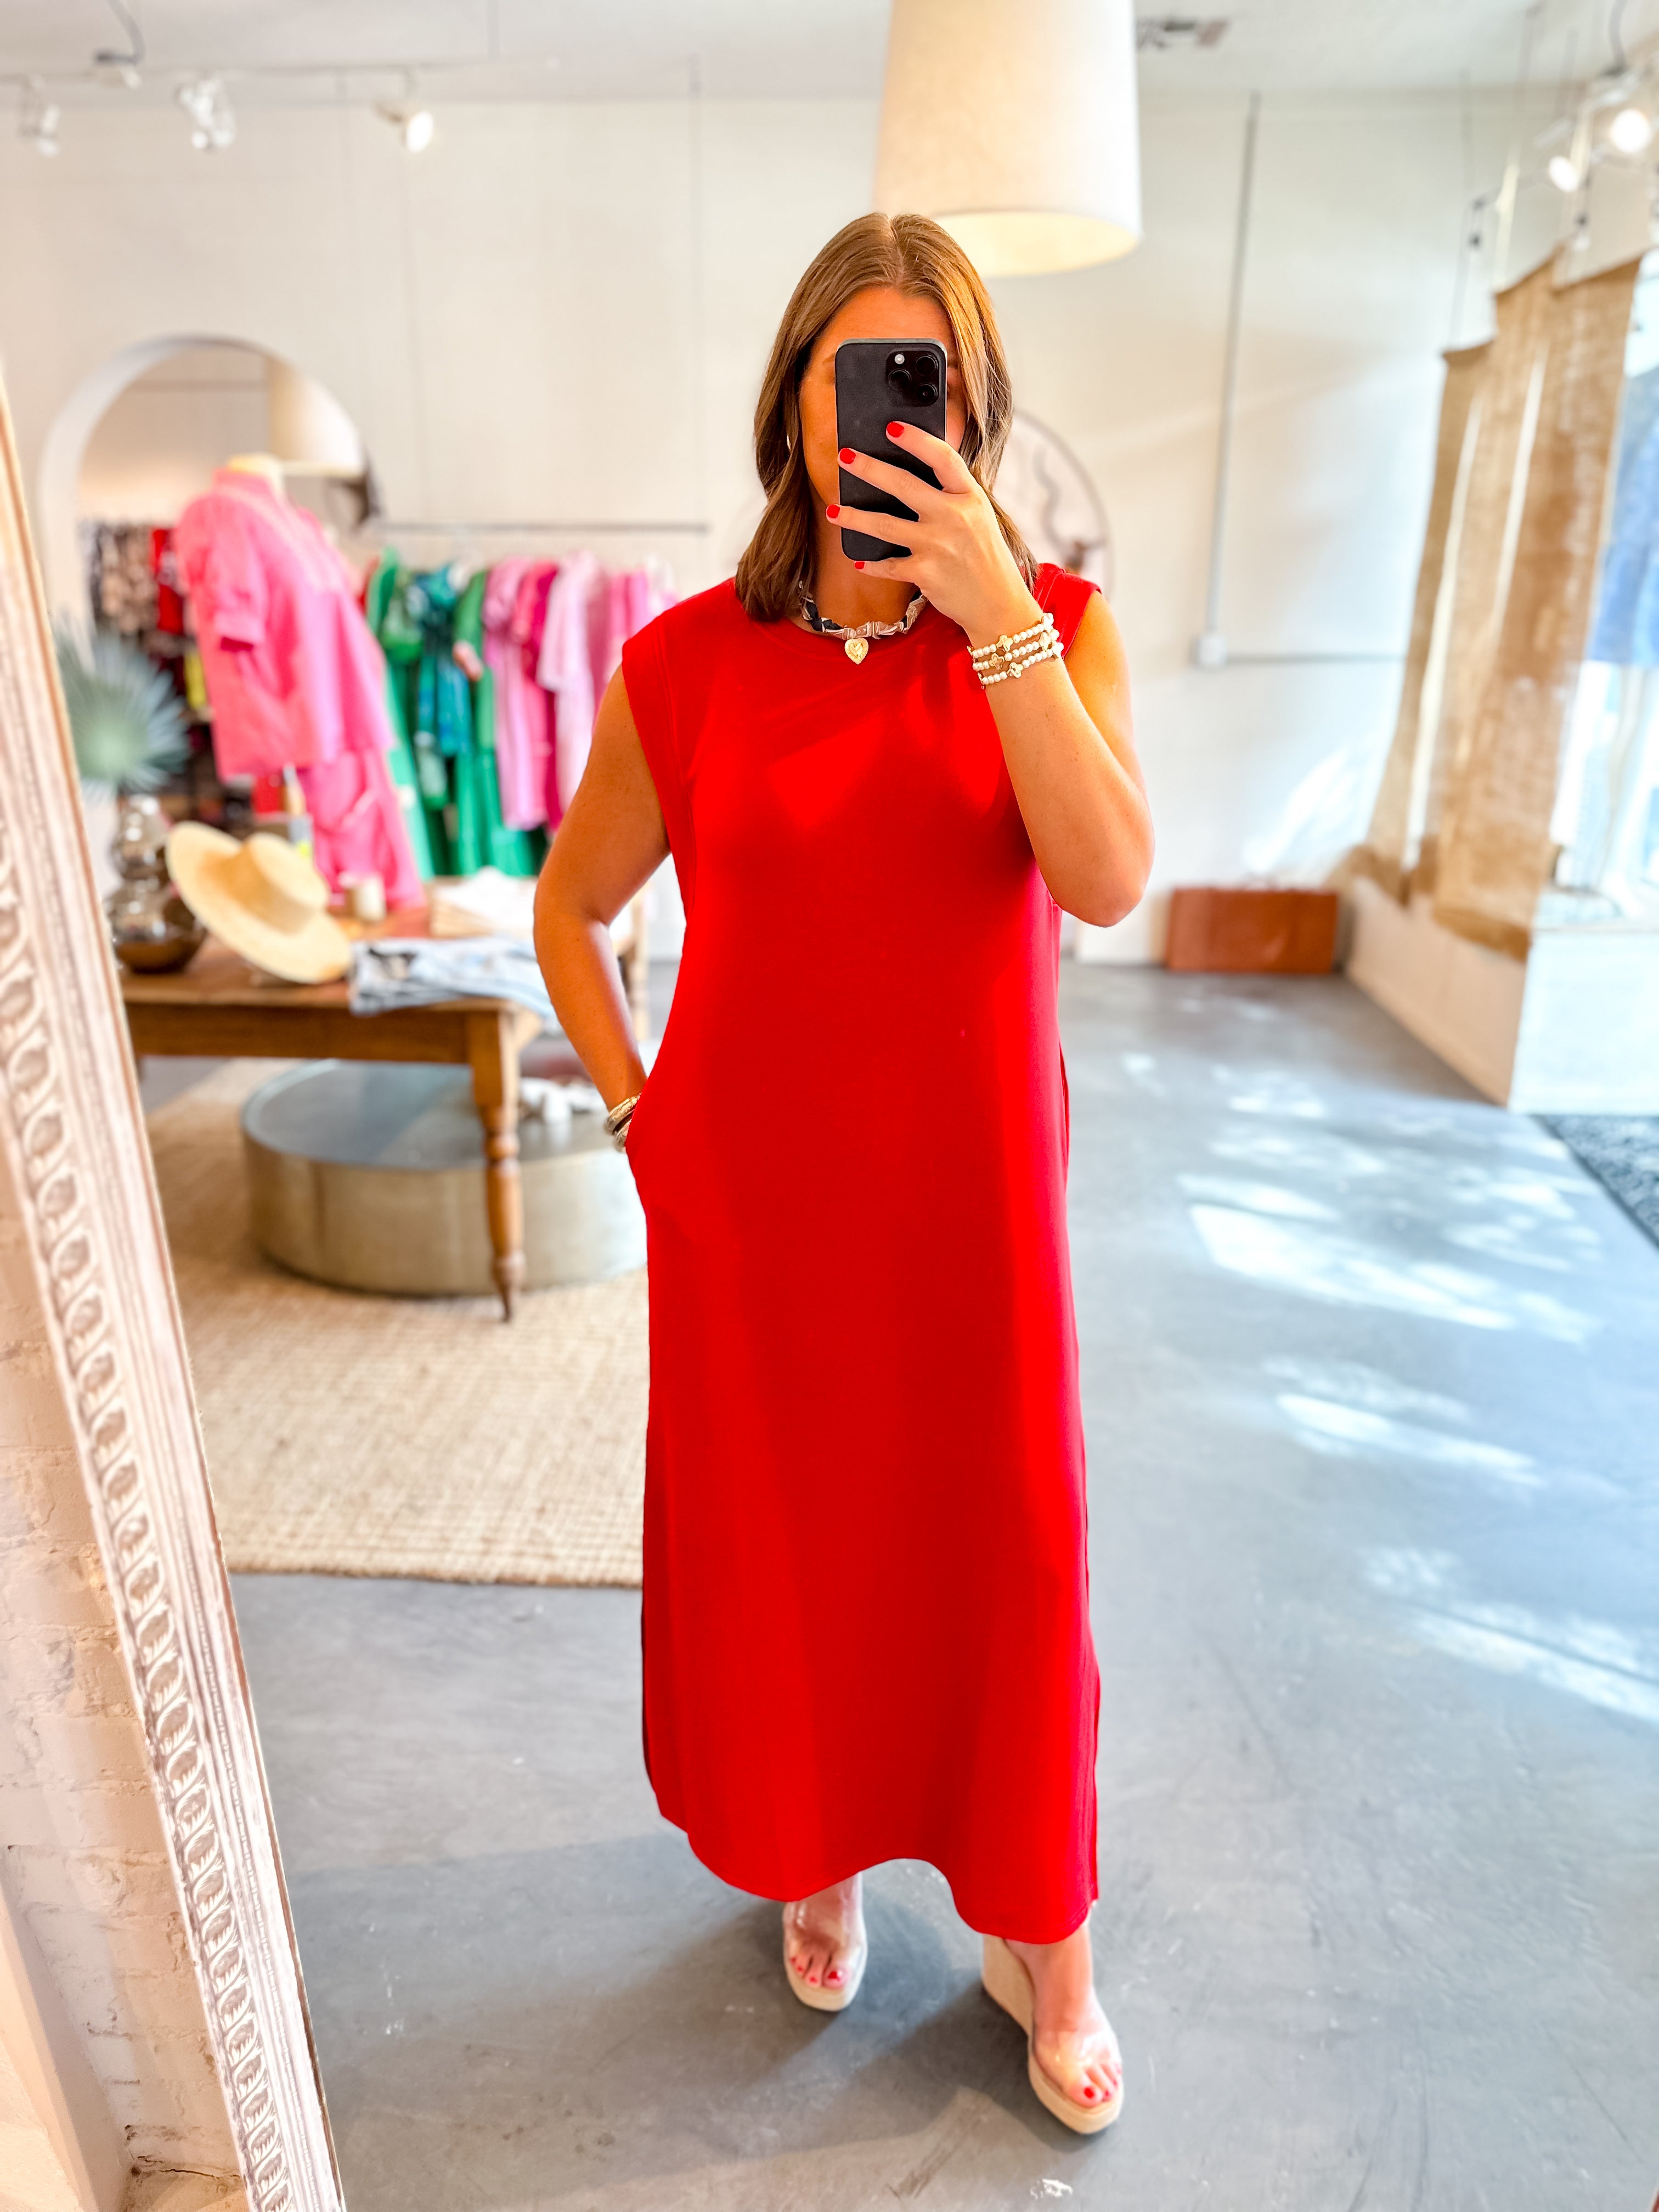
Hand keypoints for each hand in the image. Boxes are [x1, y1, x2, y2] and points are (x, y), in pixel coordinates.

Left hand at [830, 422, 1041, 646]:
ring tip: (832, 511)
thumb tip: (912, 476)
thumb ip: (952, 496)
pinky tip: (859, 560)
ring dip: (853, 517)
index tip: (892, 428)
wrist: (998, 604)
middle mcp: (954, 516)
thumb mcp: (978, 517)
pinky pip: (888, 565)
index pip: (942, 458)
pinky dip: (871, 564)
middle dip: (869, 468)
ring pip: (884, 524)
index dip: (916, 439)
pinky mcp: (924, 572)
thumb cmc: (985, 557)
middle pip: (903, 485)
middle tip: (844, 457)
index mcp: (970, 497)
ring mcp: (937, 544)